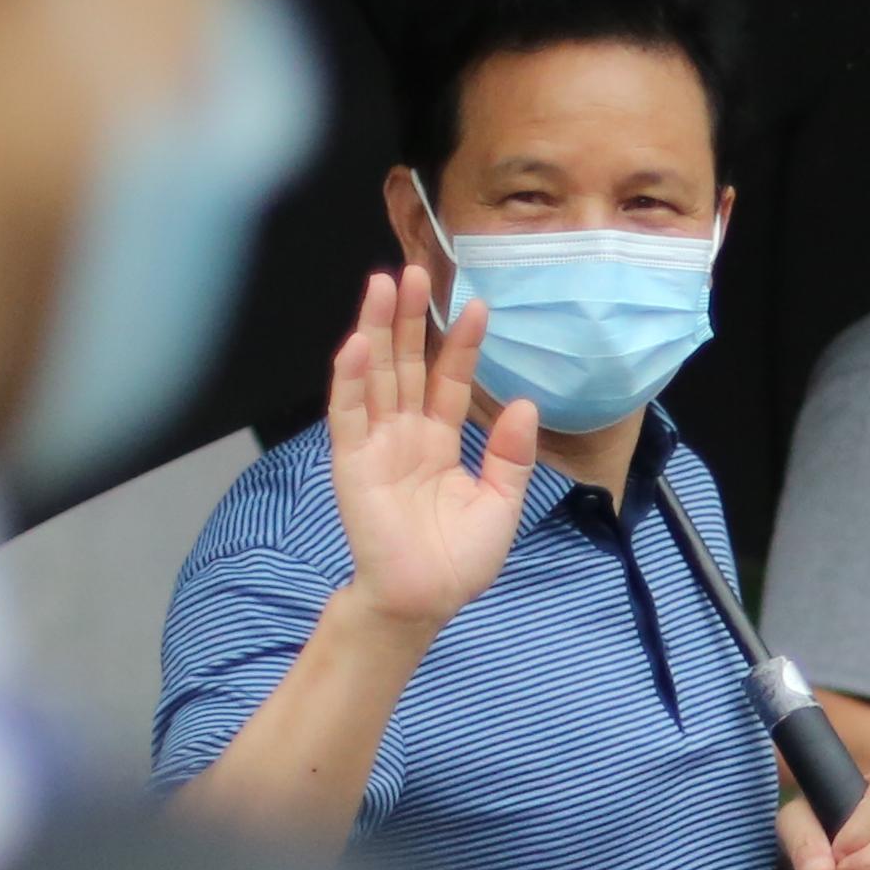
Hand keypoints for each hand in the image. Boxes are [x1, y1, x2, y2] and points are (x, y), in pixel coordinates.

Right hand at [326, 265, 536, 633]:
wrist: (424, 600)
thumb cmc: (458, 560)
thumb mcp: (500, 503)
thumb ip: (510, 454)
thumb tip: (521, 401)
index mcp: (439, 442)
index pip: (449, 380)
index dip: (460, 344)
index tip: (477, 306)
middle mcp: (404, 435)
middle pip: (406, 364)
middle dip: (410, 317)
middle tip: (414, 270)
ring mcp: (375, 444)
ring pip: (375, 375)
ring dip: (377, 329)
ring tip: (383, 284)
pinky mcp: (351, 462)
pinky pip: (348, 414)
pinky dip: (350, 378)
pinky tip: (358, 343)